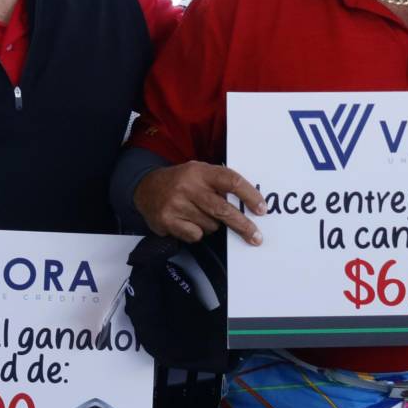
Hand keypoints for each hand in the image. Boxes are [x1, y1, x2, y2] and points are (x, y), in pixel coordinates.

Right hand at [134, 161, 265, 245]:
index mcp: (200, 171)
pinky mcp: (168, 221)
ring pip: (211, 225)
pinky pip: (196, 235)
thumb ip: (220, 185)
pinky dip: (197, 232)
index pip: (231, 181)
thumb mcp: (199, 173)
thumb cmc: (181, 182)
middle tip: (256, 237)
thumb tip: (249, 207)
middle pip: (223, 209)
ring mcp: (176, 204)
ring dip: (213, 225)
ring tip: (199, 214)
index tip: (261, 210)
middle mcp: (188, 186)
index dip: (249, 196)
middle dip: (243, 225)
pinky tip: (187, 222)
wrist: (145, 188)